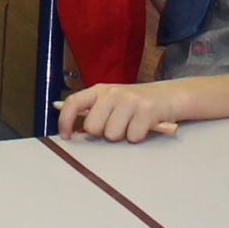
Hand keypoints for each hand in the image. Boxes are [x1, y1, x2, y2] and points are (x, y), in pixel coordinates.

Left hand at [57, 82, 186, 141]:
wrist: (170, 96)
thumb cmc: (136, 102)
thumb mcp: (111, 100)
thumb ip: (90, 106)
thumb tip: (58, 107)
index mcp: (100, 90)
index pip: (74, 102)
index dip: (65, 121)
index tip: (66, 136)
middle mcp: (113, 93)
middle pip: (93, 128)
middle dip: (104, 133)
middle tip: (118, 125)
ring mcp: (130, 100)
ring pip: (113, 135)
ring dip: (123, 135)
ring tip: (132, 124)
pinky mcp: (146, 110)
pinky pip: (132, 137)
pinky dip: (138, 136)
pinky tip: (144, 126)